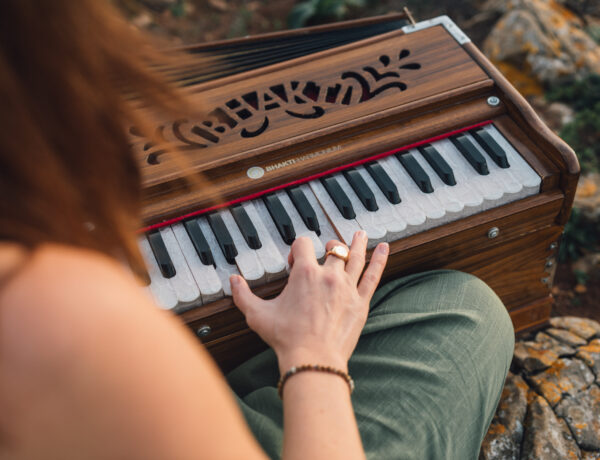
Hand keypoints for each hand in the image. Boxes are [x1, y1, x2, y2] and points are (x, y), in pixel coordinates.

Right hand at [230, 231, 388, 372]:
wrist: (312, 358)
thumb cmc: (286, 338)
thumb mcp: (257, 315)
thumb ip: (242, 295)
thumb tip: (232, 280)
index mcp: (304, 274)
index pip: (303, 244)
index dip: (297, 249)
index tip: (294, 262)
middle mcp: (328, 275)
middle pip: (333, 249)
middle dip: (329, 247)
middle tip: (328, 250)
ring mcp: (347, 287)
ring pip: (356, 257)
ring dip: (357, 243)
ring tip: (360, 233)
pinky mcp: (360, 302)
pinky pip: (372, 275)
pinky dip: (380, 260)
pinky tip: (385, 248)